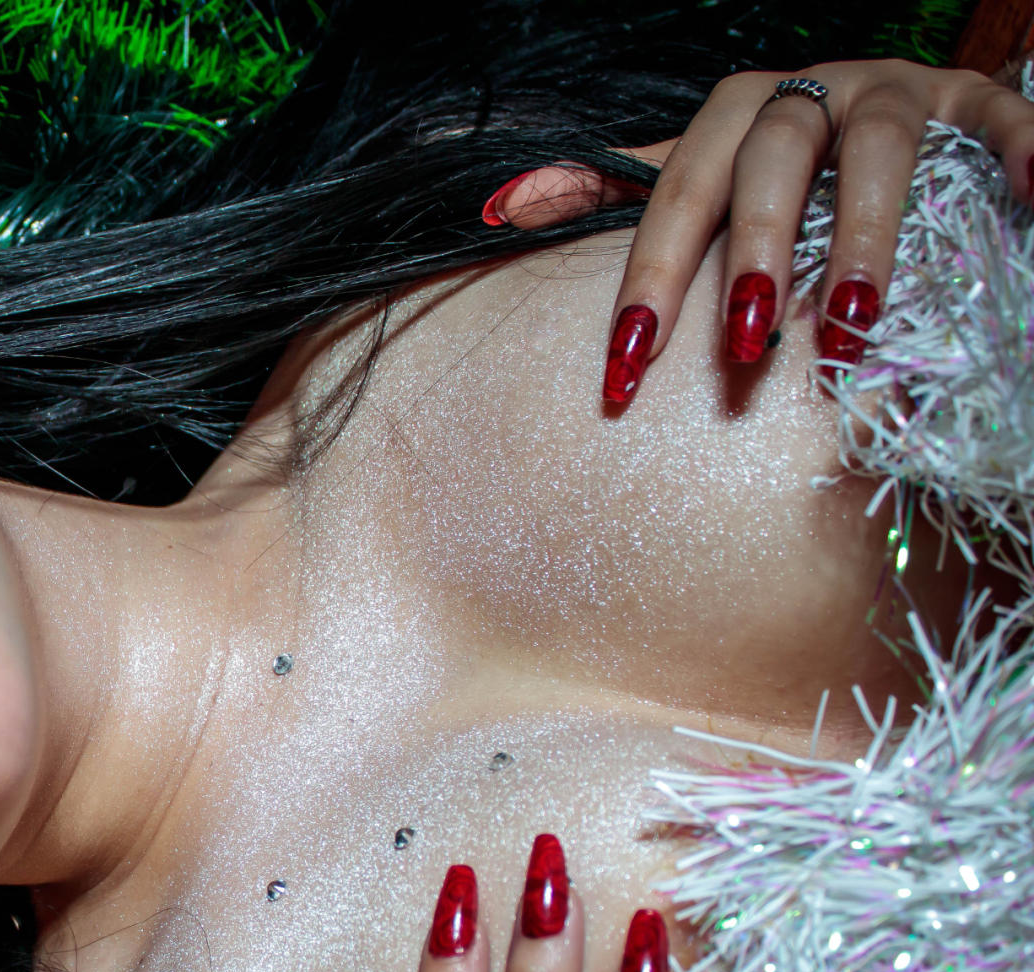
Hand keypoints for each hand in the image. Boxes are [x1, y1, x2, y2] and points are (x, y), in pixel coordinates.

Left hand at [595, 60, 1033, 398]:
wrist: (885, 109)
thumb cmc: (779, 168)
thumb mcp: (694, 173)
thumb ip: (611, 190)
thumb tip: (502, 208)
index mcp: (733, 115)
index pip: (678, 195)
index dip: (651, 278)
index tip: (627, 367)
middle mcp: (812, 92)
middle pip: (775, 160)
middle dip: (758, 250)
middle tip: (748, 342)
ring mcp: (896, 93)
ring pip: (880, 149)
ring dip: (865, 234)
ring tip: (854, 320)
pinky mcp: (974, 103)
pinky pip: (998, 118)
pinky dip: (1017, 151)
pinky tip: (1029, 197)